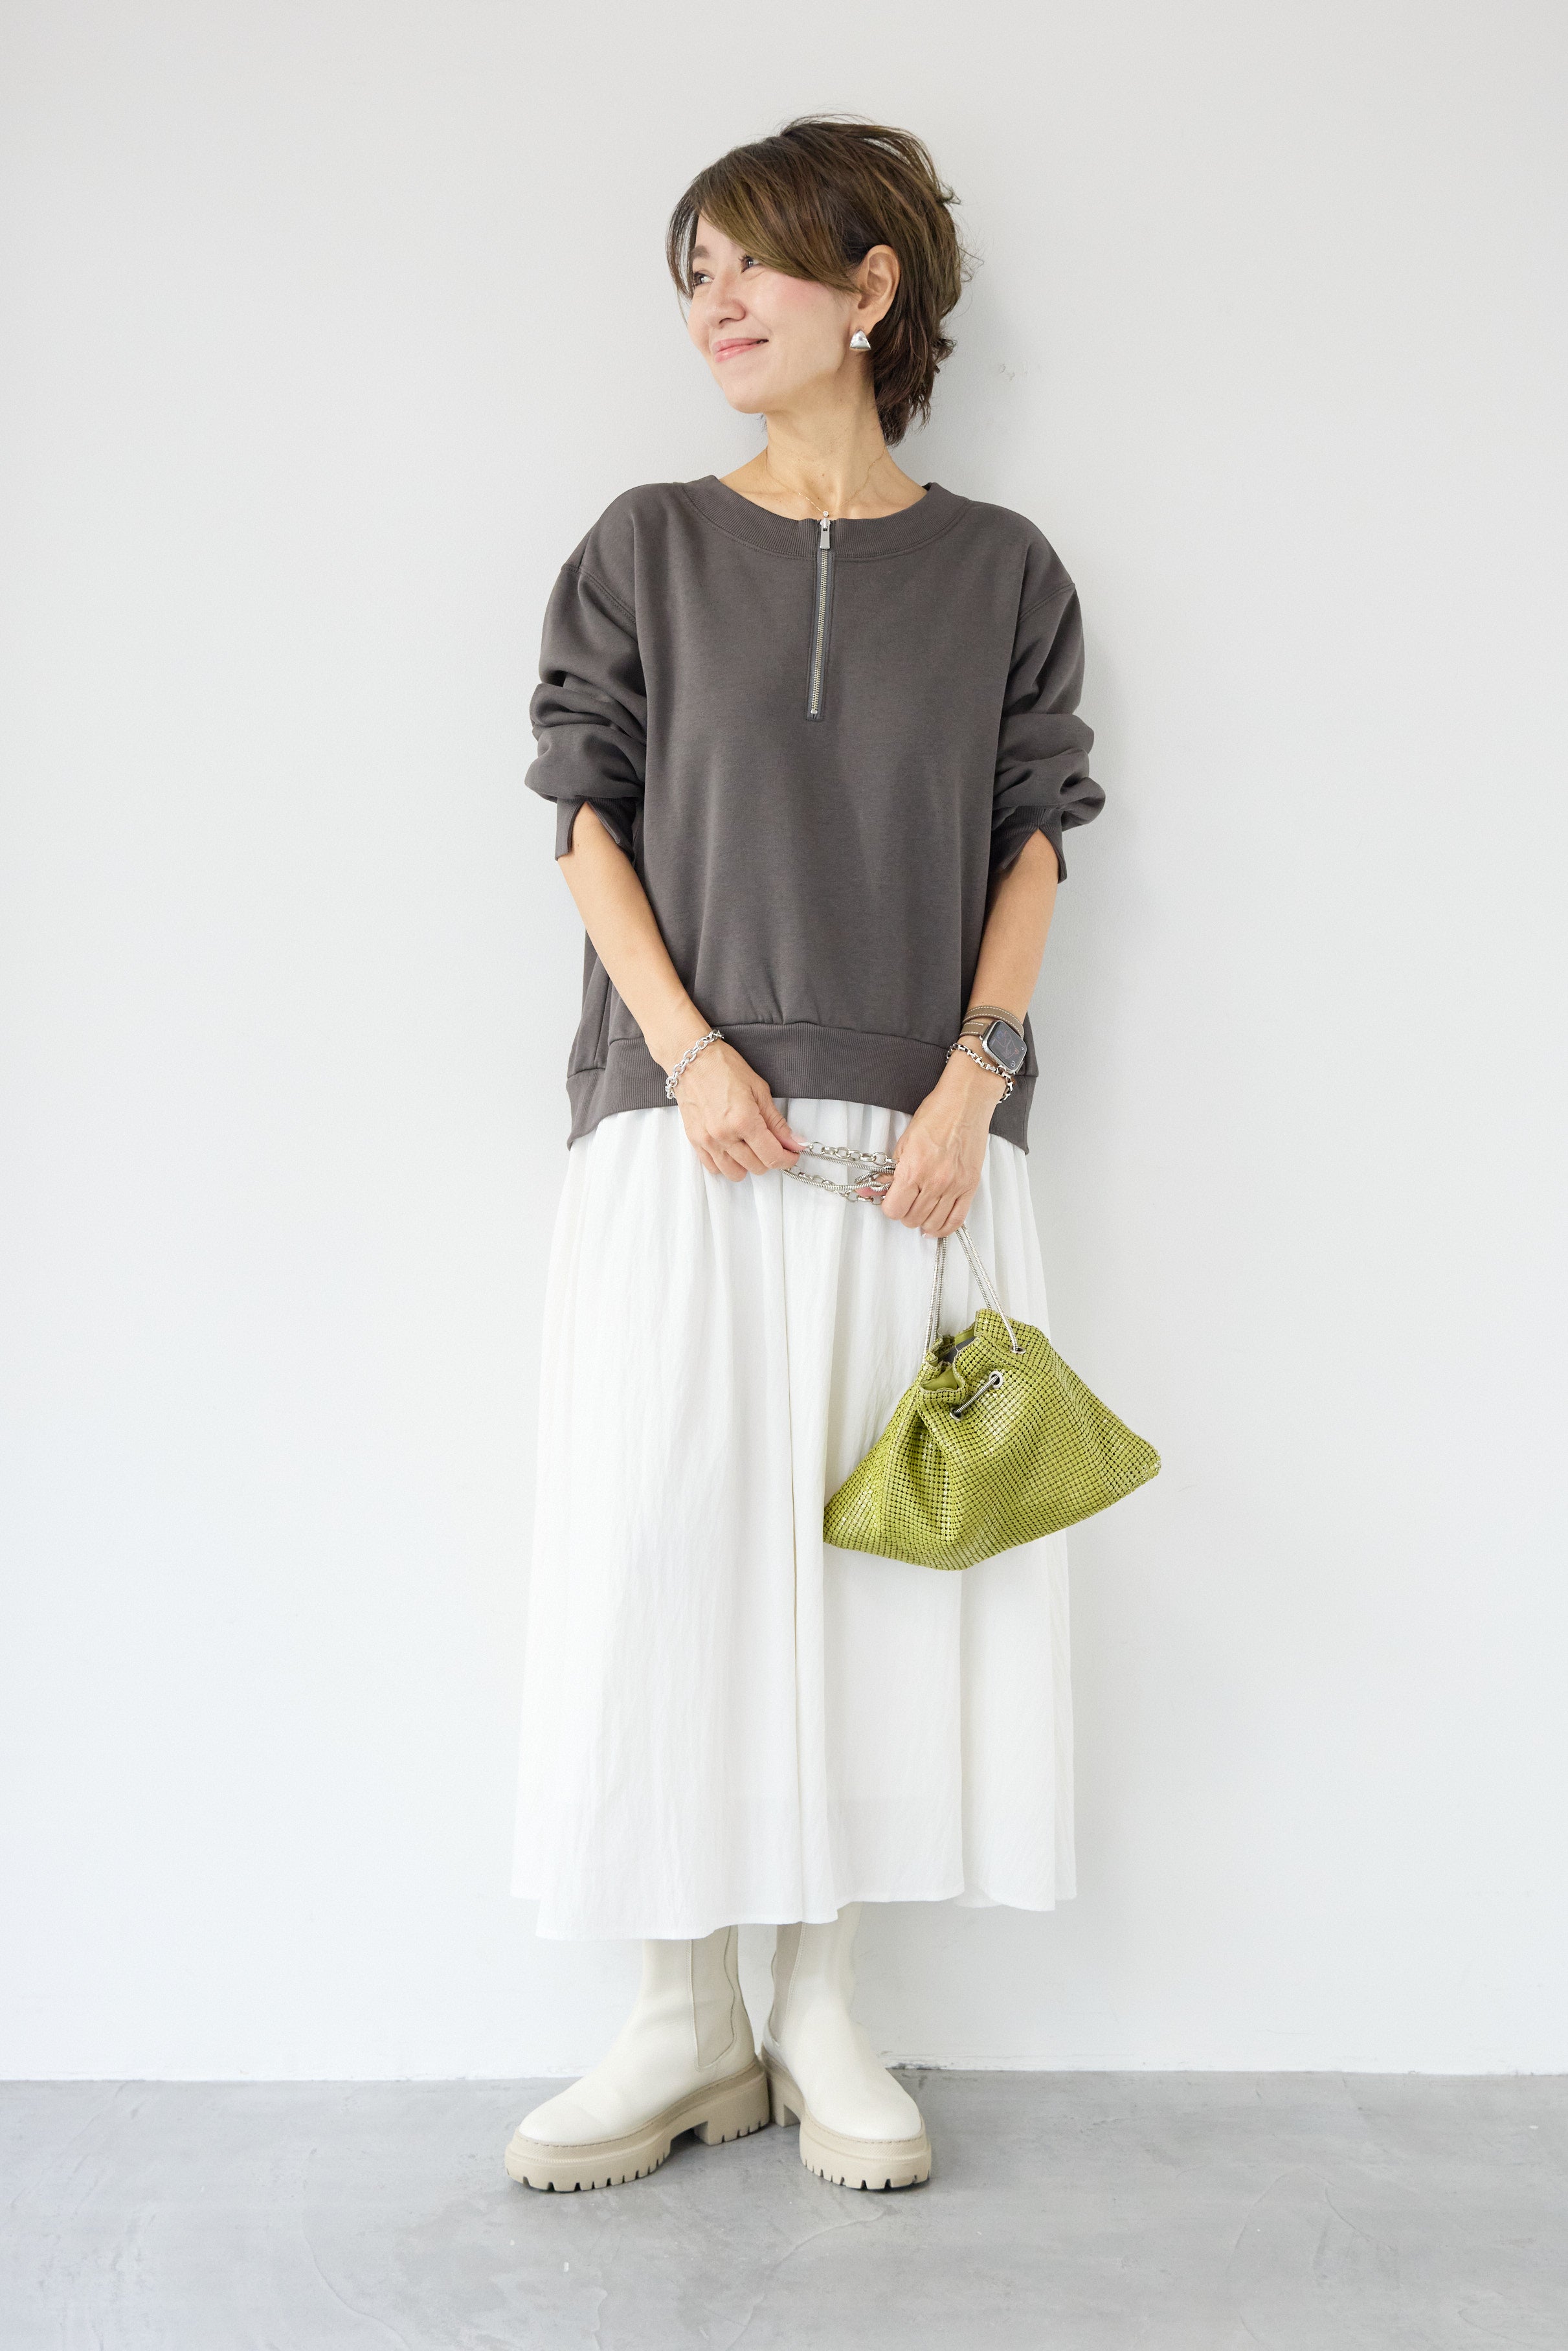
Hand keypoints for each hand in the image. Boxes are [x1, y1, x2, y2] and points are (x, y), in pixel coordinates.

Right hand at [672, 1039, 808, 1179]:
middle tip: (773, 1144)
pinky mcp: (695, 1140)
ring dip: (749, 1164)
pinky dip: (727, 1164)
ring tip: (751, 1147)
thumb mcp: (759, 1090)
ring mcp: (707, 1140)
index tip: (792, 1154)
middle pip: (757, 1167)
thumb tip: (795, 1143)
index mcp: (744, 1120)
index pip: (772, 1156)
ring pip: (735, 1173)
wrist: (691, 1059)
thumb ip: (777, 1122)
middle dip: (770, 1158)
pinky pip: (714, 1168)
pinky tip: (733, 1149)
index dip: (787, 1159)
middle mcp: (724, 1135)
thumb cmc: (724, 1067)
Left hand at [877, 1051, 1005, 1237]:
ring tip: (920, 1210)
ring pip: (933, 1223)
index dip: (890, 1207)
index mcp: (913, 1169)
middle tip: (906, 1201)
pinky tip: (936, 1225)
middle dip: (905, 1213)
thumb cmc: (936, 1114)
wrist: (966, 1101)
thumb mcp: (903, 1141)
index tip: (891, 1200)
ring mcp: (954, 1186)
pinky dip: (944, 1227)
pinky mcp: (970, 1186)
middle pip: (912, 1219)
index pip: (894, 1209)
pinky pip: (956, 1220)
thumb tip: (876, 1189)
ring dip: (923, 1221)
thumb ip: (891, 1171)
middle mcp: (934, 1182)